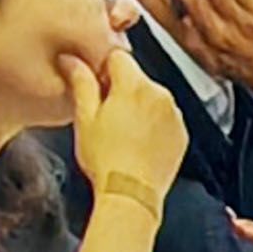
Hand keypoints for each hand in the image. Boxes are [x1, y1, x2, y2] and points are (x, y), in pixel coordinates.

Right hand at [70, 46, 190, 211]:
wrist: (131, 194)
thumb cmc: (105, 160)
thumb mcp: (84, 118)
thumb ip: (81, 83)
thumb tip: (71, 60)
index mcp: (134, 85)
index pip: (118, 57)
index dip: (102, 70)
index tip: (95, 88)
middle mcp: (160, 94)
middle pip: (136, 78)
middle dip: (120, 90)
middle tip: (104, 117)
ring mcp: (174, 114)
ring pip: (152, 98)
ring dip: (138, 108)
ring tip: (121, 136)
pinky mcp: (181, 133)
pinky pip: (165, 118)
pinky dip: (153, 125)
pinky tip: (137, 144)